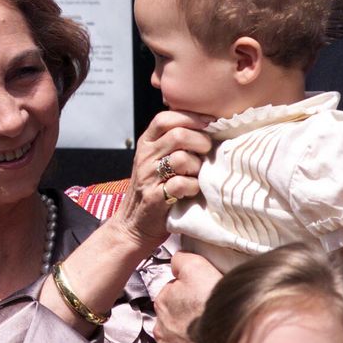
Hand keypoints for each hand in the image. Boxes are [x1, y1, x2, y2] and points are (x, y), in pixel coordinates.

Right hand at [112, 110, 211, 245]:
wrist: (133, 224)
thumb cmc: (154, 188)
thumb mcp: (156, 160)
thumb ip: (173, 143)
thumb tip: (207, 126)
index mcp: (146, 144)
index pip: (164, 118)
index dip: (189, 117)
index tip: (209, 122)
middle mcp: (145, 157)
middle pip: (177, 135)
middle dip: (200, 141)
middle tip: (207, 151)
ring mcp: (148, 177)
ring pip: (181, 159)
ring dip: (197, 166)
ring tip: (198, 174)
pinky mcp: (155, 198)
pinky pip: (181, 184)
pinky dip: (193, 187)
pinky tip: (192, 190)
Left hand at [153, 251, 221, 342]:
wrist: (228, 341)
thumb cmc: (212, 303)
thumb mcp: (196, 267)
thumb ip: (181, 261)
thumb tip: (175, 261)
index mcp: (162, 301)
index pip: (172, 293)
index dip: (188, 293)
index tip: (202, 297)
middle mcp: (160, 327)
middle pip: (174, 318)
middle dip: (186, 318)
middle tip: (207, 317)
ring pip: (178, 341)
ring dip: (189, 340)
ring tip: (209, 337)